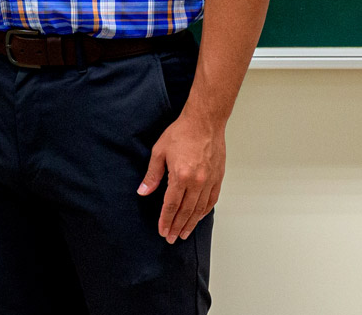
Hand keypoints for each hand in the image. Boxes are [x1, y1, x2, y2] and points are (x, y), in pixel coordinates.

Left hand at [137, 112, 224, 242]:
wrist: (204, 121)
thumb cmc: (181, 133)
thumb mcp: (159, 152)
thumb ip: (152, 175)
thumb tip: (143, 192)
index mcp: (181, 176)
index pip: (172, 205)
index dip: (166, 220)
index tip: (162, 231)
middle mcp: (197, 181)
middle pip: (186, 211)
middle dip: (177, 226)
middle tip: (171, 238)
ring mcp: (209, 180)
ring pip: (200, 208)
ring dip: (191, 223)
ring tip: (184, 233)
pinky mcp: (218, 177)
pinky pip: (212, 200)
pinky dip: (205, 211)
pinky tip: (199, 217)